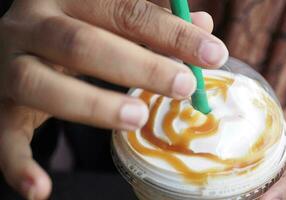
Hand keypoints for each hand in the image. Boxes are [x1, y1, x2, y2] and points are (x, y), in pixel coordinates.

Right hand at [0, 0, 225, 198]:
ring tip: (139, 119)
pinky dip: (18, 165)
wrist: (11, 46)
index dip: (173, 32)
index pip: (127, 10)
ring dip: (93, 105)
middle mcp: (31, 26)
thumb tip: (202, 21)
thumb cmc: (75, 31)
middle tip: (185, 87)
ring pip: (42, 84)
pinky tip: (40, 189)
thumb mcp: (110, 19)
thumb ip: (152, 21)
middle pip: (84, 44)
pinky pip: (4, 137)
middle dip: (140, 66)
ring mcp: (8, 66)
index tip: (214, 55)